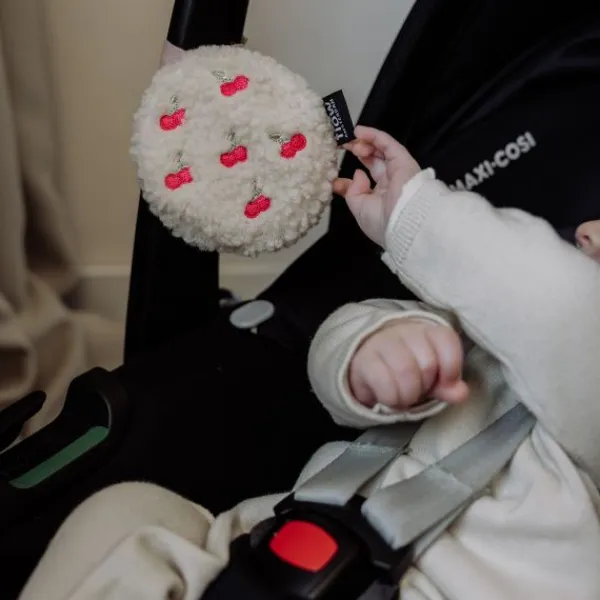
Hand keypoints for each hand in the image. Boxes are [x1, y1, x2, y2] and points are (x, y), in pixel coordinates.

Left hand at [333, 126, 420, 246]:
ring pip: (380, 151)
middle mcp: (390, 183)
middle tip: (342, 147)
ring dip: (364, 144)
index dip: (349, 180)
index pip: (365, 183)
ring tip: (350, 141)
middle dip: (358, 153)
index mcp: (381, 199)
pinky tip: (359, 131)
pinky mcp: (403, 160)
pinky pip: (388, 143)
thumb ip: (352, 191)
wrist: (404, 220)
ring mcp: (397, 170)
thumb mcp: (358, 208)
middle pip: (373, 162)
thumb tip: (357, 173)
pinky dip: (374, 135)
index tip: (335, 180)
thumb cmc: (381, 220)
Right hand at [348, 319, 468, 410]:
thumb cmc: (403, 370)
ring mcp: (382, 342)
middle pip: (427, 363)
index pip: (447, 341)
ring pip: (405, 371)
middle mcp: (405, 331)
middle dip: (425, 386)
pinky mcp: (364, 359)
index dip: (451, 369)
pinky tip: (389, 397)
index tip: (443, 383)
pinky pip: (384, 383)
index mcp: (427, 332)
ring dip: (407, 395)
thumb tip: (461, 393)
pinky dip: (391, 398)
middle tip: (416, 390)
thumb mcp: (430, 378)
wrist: (365, 364)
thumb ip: (447, 385)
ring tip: (403, 397)